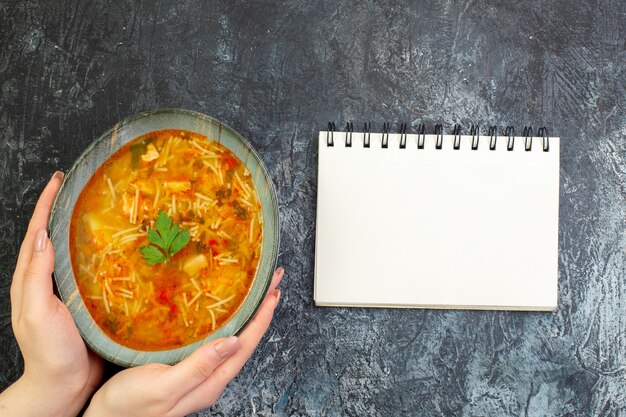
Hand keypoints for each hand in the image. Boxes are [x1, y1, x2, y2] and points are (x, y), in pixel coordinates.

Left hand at [0, 171, 103, 416]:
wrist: (64, 384)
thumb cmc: (49, 352)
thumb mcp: (37, 313)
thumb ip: (37, 277)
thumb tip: (42, 237)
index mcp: (31, 279)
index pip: (37, 232)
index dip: (46, 205)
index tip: (58, 181)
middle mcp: (47, 280)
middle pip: (53, 235)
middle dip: (63, 208)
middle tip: (81, 187)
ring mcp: (66, 291)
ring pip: (74, 250)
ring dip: (82, 228)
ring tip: (99, 209)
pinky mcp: (86, 301)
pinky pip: (92, 269)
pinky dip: (100, 253)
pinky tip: (117, 249)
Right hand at [84, 267, 283, 416]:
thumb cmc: (128, 405)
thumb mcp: (163, 386)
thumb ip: (198, 367)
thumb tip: (233, 342)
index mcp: (211, 382)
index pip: (246, 344)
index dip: (263, 316)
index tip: (274, 290)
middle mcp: (211, 379)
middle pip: (246, 340)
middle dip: (262, 311)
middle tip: (273, 282)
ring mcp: (200, 374)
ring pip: (234, 340)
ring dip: (249, 316)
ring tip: (259, 294)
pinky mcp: (187, 369)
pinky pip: (216, 342)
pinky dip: (228, 322)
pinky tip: (225, 315)